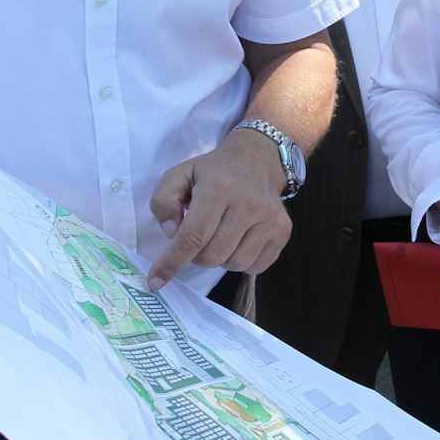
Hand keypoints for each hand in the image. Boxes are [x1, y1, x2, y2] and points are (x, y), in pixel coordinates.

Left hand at [146, 130, 290, 290]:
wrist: (258, 159)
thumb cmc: (214, 172)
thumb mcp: (179, 174)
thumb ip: (164, 201)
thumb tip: (171, 233)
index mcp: (218, 187)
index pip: (192, 236)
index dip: (172, 262)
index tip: (156, 281)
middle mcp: (248, 203)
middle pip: (212, 256)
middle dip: (196, 256)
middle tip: (197, 239)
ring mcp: (269, 218)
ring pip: (234, 264)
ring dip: (219, 258)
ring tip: (219, 236)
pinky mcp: (283, 230)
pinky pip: (255, 267)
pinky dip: (240, 262)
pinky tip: (238, 241)